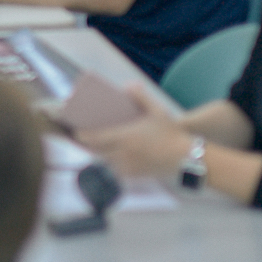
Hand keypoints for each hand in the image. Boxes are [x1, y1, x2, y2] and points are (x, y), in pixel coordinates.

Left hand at [71, 95, 194, 179]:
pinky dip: (114, 164)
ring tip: (96, 147)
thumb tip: (130, 86)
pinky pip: (118, 170)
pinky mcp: (134, 175)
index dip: (82, 136)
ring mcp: (127, 166)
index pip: (95, 138)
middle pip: (96, 151)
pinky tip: (114, 158)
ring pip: (106, 161)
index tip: (75, 132)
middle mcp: (122, 153)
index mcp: (124, 137)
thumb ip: (141, 97)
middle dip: (87, 145)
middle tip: (80, 139)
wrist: (186, 158)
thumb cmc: (171, 133)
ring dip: (101, 154)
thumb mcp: (157, 111)